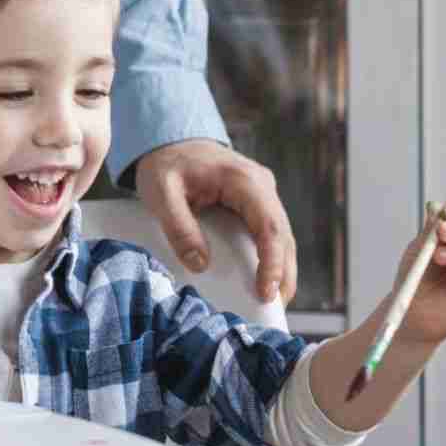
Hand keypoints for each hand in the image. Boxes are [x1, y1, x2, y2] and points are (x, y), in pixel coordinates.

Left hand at [133, 138, 297, 303]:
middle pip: (284, 236)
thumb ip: (179, 226)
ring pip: (282, 235)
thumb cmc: (165, 162)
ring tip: (273, 302)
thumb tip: (201, 265)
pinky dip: (272, 256)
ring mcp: (262, 192)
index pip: (269, 227)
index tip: (267, 293)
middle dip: (284, 274)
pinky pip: (269, 232)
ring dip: (282, 268)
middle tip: (275, 309)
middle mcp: (261, 185)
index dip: (273, 263)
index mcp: (243, 180)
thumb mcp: (161, 191)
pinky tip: (265, 280)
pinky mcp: (255, 201)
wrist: (169, 135)